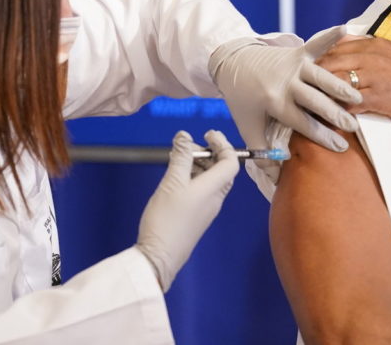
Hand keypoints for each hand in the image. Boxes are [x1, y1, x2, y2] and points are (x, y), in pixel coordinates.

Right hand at [136, 130, 239, 291]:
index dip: (223, 144)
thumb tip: (185, 136)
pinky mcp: (196, 216)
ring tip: (176, 159)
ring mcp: (206, 208)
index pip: (231, 161)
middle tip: (186, 146)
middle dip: (207, 153)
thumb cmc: (167, 219)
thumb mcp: (172, 182)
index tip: (207, 134)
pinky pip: (200, 190)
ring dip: (197, 164)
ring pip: (209, 179)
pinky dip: (191, 177)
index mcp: (214, 188)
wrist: (159, 257)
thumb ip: (180, 156)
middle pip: (221, 169)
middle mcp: (215, 198)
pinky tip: (174, 177)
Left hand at [209, 27, 361, 151]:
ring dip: (340, 87)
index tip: (340, 147)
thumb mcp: (248, 126)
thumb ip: (263, 150)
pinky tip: (345, 30)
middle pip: (316, 101)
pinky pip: (316, 44)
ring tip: (358, 98)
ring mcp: (293, 66)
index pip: (303, 123)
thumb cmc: (243, 98)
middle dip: (335, 115)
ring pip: (322, 77)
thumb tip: (277, 177)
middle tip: (353, 126)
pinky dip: (329, 36)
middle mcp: (286, 83)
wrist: (232, 62)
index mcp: (275, 102)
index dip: (322, 136)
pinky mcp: (297, 52)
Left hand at [315, 36, 390, 126]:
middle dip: (311, 76)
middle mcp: (370, 56)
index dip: (319, 58)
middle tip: (300, 89)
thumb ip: (373, 52)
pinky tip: (327, 118)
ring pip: (333, 82)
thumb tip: (352, 54)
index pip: (336, 46)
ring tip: (307, 105)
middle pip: (328, 62)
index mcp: (374, 44)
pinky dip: (334, 110)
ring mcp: (372, 75)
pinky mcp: (377, 97)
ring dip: (318, 94)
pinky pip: (346, 103)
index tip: (308, 69)